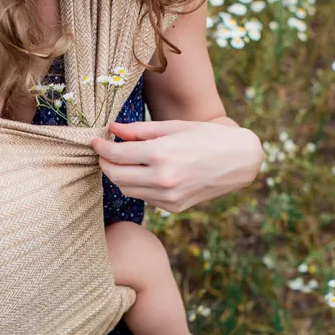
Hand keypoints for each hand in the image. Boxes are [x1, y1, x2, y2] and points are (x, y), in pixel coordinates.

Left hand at [91, 120, 262, 212]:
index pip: (116, 155)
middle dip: (105, 164)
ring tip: (122, 162)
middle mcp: (163, 178)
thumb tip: (111, 129)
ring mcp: (169, 196)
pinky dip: (138, 185)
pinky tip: (144, 173)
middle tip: (103, 153)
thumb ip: (139, 130)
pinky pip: (144, 197)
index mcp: (162, 153)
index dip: (101, 148)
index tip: (95, 142)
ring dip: (119, 176)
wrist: (239, 160)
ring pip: (127, 189)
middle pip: (116, 176)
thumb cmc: (206, 136)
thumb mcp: (173, 127)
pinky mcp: (174, 207)